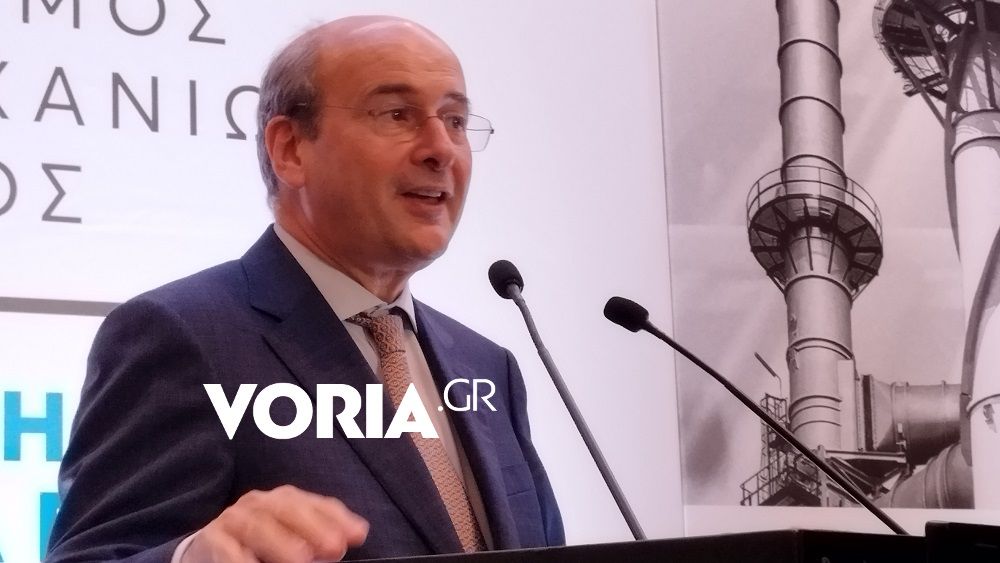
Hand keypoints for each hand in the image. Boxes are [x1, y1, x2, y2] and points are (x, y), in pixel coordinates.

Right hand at [182, 485, 368, 562]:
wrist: (207, 547)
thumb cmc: (259, 544)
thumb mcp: (292, 535)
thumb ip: (321, 534)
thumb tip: (358, 533)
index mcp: (282, 500)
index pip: (312, 503)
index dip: (336, 517)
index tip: (358, 534)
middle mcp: (258, 503)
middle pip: (287, 509)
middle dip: (313, 527)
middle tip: (335, 548)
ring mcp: (233, 519)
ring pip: (258, 526)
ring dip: (282, 544)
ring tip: (302, 560)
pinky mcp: (211, 539)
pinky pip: (227, 547)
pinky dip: (241, 558)